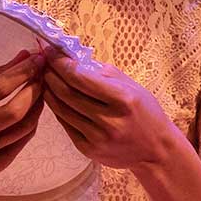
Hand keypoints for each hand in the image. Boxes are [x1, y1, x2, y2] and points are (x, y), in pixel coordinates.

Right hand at [0, 49, 47, 196]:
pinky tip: (32, 113)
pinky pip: (21, 142)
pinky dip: (31, 124)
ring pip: (22, 128)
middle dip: (35, 90)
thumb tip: (23, 57)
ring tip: (41, 92)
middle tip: (44, 75)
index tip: (37, 59)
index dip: (21, 72)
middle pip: (14, 111)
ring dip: (38, 106)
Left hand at [39, 48, 183, 172]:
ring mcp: (97, 138)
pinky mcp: (89, 150)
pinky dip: (57, 109)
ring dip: (49, 91)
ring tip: (45, 77)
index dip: (60, 62)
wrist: (156, 150)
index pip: (80, 77)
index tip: (51, 50)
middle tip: (44, 62)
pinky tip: (55, 98)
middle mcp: (109, 120)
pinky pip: (65, 125)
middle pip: (67, 93)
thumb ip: (103, 72)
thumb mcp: (131, 86)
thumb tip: (73, 58)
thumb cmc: (145, 112)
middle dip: (51, 74)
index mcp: (123, 99)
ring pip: (62, 110)